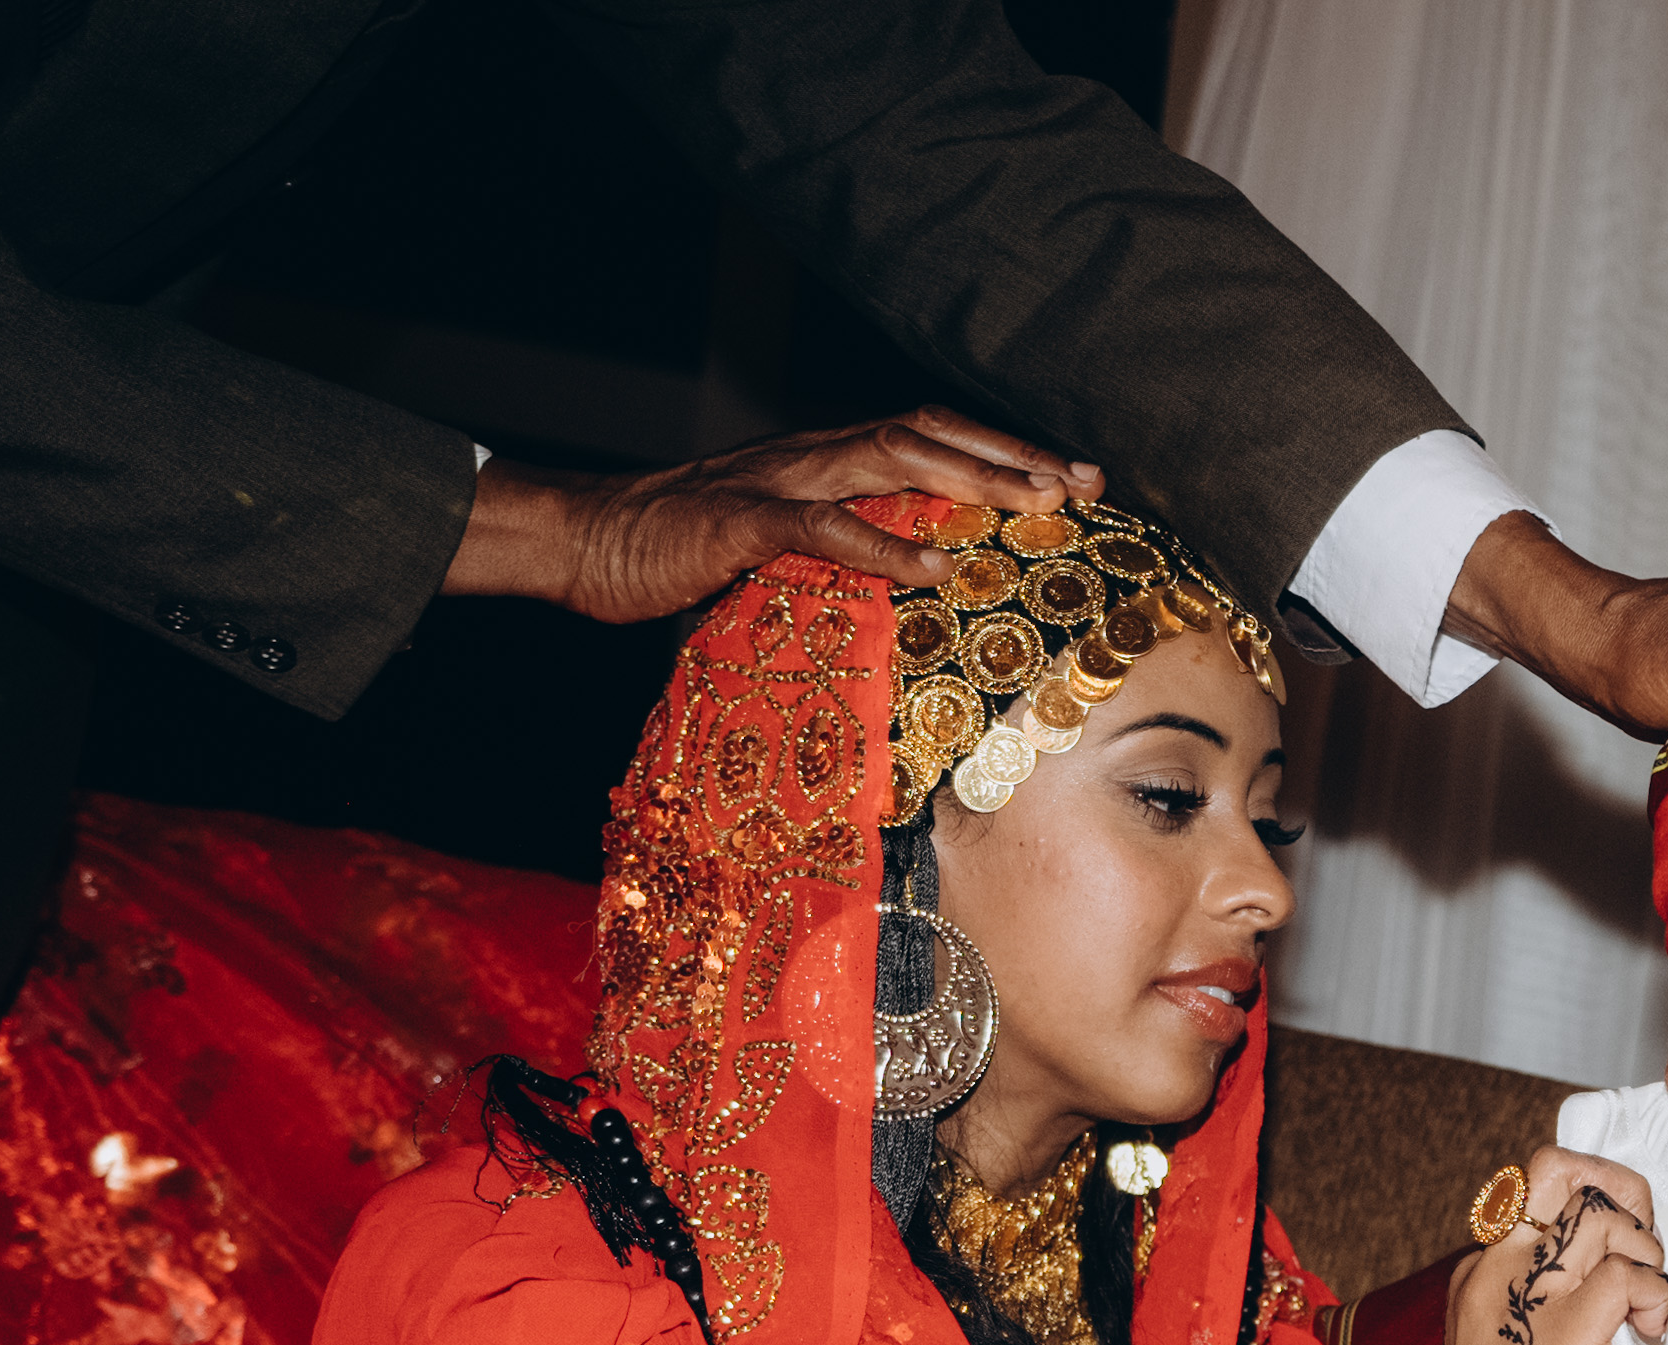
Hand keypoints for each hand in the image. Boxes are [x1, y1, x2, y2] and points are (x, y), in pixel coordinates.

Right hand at [443, 409, 1104, 623]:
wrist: (585, 544)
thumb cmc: (682, 555)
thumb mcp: (783, 553)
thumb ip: (844, 557)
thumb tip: (914, 589)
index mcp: (826, 461)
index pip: (931, 437)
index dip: (1004, 450)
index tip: (1074, 477)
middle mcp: (813, 455)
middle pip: (930, 432)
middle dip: (1013, 455)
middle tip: (1083, 483)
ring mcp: (778, 481)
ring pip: (893, 457)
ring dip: (972, 479)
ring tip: (1034, 504)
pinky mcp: (741, 521)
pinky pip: (823, 526)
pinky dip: (883, 543)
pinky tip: (934, 566)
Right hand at [1425, 1148, 1667, 1344]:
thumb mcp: (1513, 1343)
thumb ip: (1545, 1296)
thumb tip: (1614, 1265)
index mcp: (1482, 1269)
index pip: (1542, 1184)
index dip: (1598, 1193)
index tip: (1623, 1236)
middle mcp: (1497, 1268)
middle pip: (1568, 1174)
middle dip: (1628, 1203)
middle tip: (1643, 1259)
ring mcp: (1528, 1297)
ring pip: (1603, 1218)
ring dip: (1646, 1255)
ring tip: (1643, 1310)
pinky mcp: (1566, 1333)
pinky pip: (1626, 1276)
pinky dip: (1655, 1298)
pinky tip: (1648, 1335)